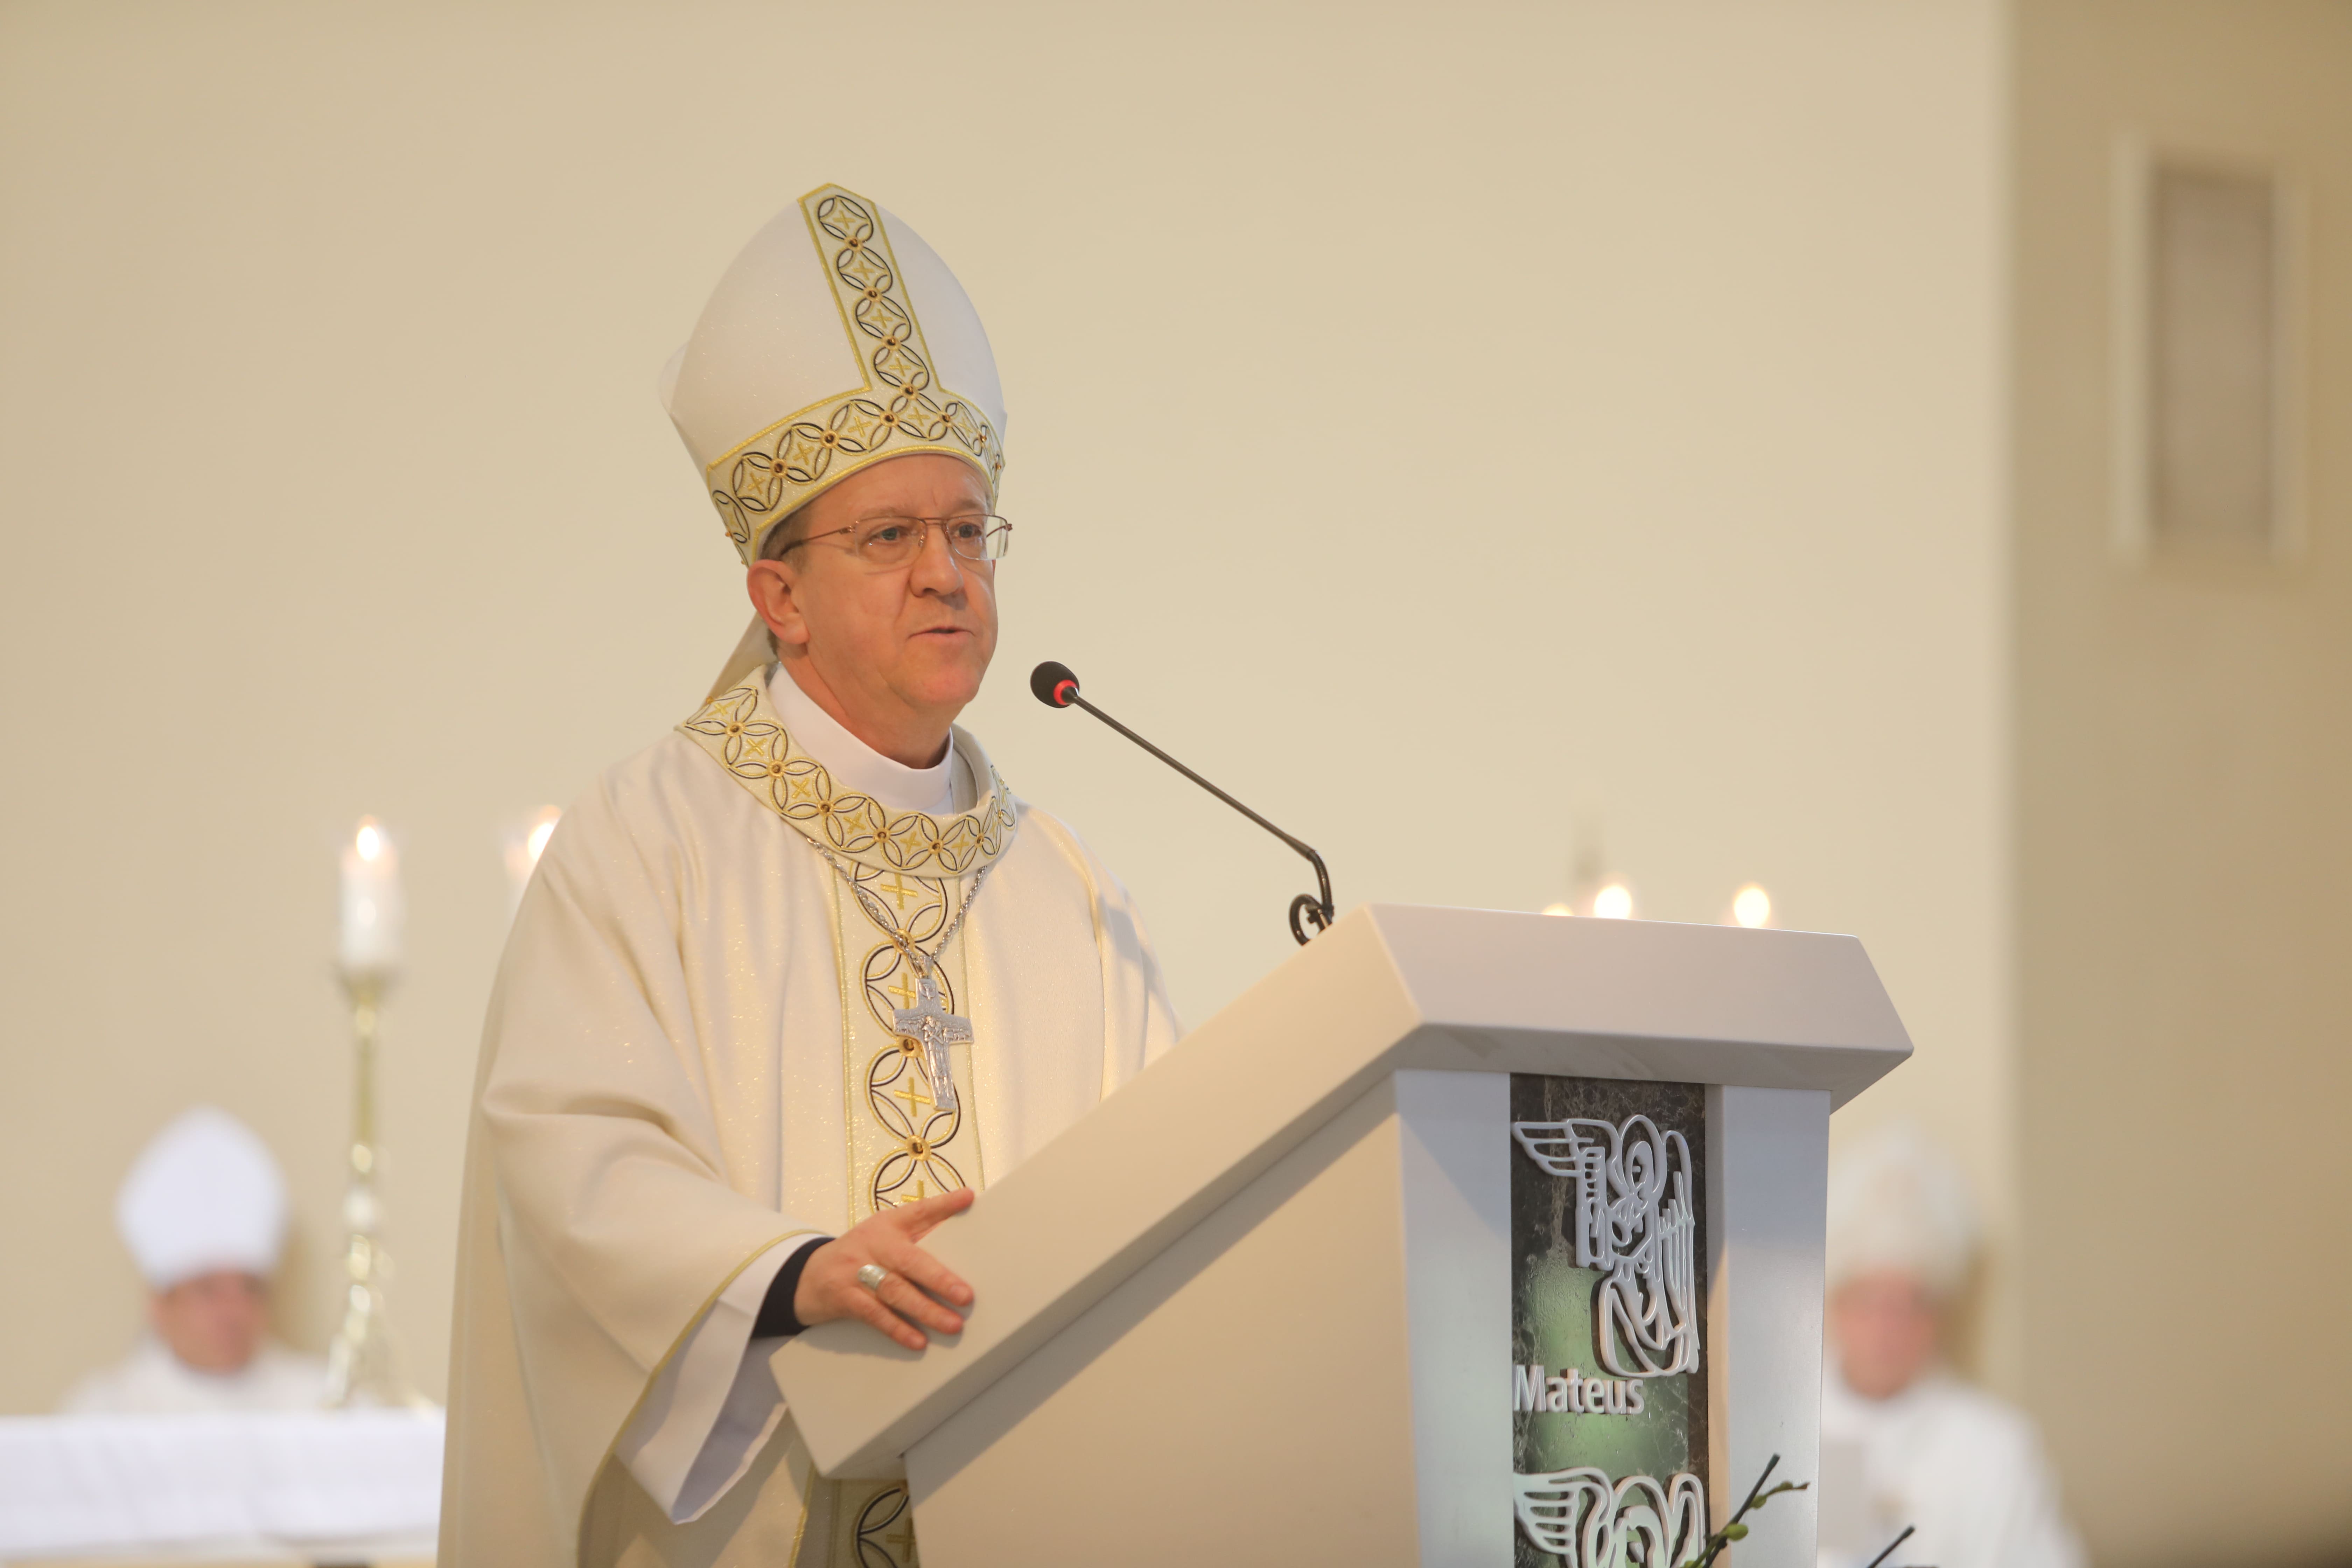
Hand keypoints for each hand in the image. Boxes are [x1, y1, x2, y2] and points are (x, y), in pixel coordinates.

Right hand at [792, 1188, 976, 1349]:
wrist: (808, 1275)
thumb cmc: (858, 1255)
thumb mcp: (882, 1236)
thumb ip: (917, 1234)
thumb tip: (960, 1235)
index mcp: (887, 1225)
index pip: (917, 1211)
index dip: (942, 1205)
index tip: (967, 1199)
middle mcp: (873, 1244)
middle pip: (909, 1260)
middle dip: (938, 1278)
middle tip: (965, 1295)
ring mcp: (856, 1272)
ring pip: (895, 1291)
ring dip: (925, 1310)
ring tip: (952, 1324)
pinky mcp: (845, 1298)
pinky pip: (875, 1315)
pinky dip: (898, 1329)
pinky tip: (918, 1341)